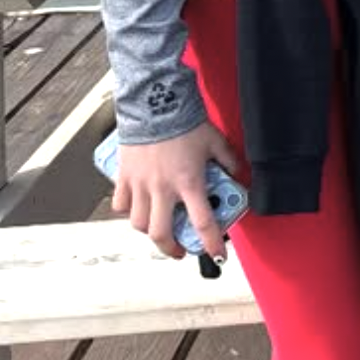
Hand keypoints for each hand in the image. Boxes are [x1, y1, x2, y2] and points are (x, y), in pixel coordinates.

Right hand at [110, 123, 238, 260]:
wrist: (157, 104)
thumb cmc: (186, 123)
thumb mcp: (216, 143)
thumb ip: (229, 162)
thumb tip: (238, 175)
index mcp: (189, 183)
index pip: (203, 222)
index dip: (211, 243)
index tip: (217, 255)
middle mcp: (163, 189)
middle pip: (160, 234)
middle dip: (171, 248)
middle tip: (180, 250)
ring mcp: (140, 184)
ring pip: (138, 223)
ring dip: (149, 231)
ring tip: (160, 228)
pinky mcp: (124, 177)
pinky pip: (121, 204)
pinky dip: (128, 211)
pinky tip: (138, 207)